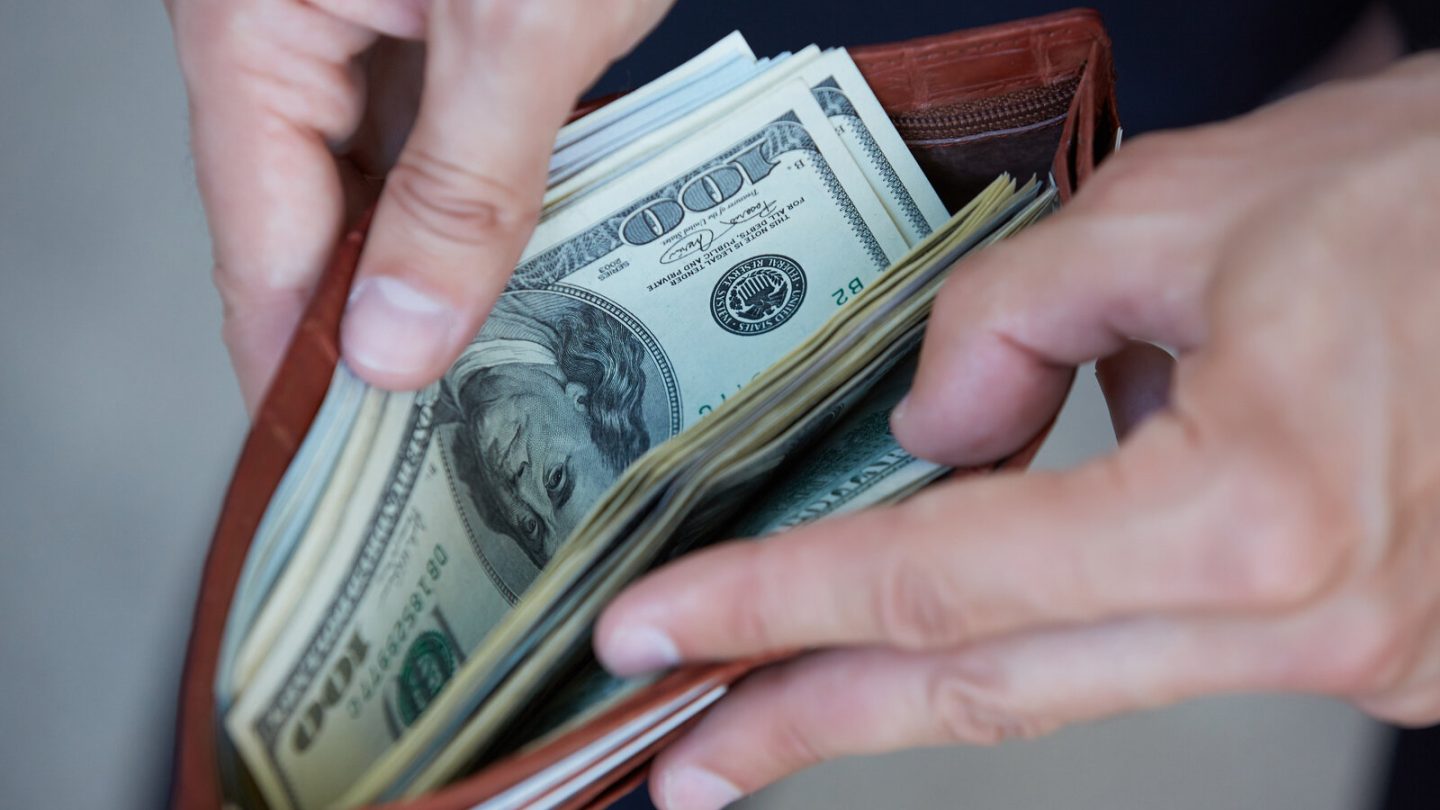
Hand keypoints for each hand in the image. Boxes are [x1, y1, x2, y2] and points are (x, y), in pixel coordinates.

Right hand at [166, 0, 671, 410]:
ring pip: (397, 187)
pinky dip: (499, 195)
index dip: (307, 372)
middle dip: (399, 326)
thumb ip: (460, 185)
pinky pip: (451, 133)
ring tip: (519, 364)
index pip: (261, 250)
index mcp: (253, 21)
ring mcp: (368, 18)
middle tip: (462, 434)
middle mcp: (293, 25)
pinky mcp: (441, 17)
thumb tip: (395, 339)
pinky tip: (555, 257)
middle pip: (325, 227)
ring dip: (461, 265)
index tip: (351, 472)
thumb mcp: (521, 26)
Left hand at [596, 54, 1439, 809]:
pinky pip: (1166, 653)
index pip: (941, 583)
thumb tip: (928, 428)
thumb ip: (1005, 323)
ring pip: (1076, 686)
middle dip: (815, 719)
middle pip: (991, 692)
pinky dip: (1056, 640)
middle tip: (685, 756)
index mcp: (1251, 512)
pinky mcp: (1374, 651)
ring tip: (799, 693)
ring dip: (925, 687)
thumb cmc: (1416, 199)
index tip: (656, 639)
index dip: (775, 610)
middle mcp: (1307, 622)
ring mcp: (1353, 659)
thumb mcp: (1169, 214)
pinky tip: (985, 611)